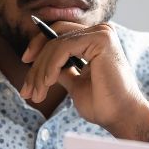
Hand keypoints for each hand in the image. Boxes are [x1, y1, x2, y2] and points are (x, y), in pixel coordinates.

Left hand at [19, 21, 148, 140]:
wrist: (123, 117)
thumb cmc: (104, 104)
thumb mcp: (75, 83)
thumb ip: (63, 69)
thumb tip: (42, 65)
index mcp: (95, 39)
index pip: (59, 34)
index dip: (38, 47)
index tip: (25, 65)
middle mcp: (100, 31)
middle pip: (54, 35)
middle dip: (36, 62)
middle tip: (27, 90)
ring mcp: (102, 33)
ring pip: (55, 43)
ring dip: (40, 71)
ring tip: (36, 94)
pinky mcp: (100, 39)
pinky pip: (62, 48)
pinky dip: (50, 67)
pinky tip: (47, 84)